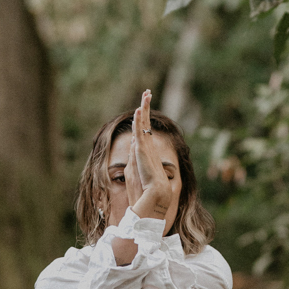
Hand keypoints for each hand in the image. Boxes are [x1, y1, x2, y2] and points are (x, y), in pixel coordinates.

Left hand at [129, 91, 170, 211]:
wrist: (155, 195)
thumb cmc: (146, 188)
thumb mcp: (135, 172)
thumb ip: (133, 158)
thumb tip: (133, 145)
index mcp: (146, 151)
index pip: (143, 131)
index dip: (143, 119)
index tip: (142, 108)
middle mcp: (147, 146)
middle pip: (145, 123)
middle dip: (146, 107)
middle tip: (148, 93)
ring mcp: (145, 147)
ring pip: (144, 123)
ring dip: (144, 108)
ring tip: (146, 94)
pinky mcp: (142, 150)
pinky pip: (140, 131)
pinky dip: (140, 120)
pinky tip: (138, 110)